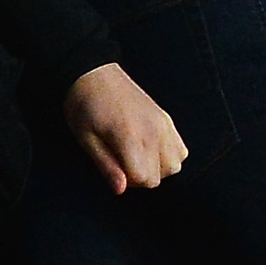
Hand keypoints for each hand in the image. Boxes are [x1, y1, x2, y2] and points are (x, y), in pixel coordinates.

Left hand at [61, 60, 186, 192]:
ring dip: (158, 167)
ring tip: (136, 157)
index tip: (115, 171)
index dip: (129, 183)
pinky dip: (169, 155)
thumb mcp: (86, 140)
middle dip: (143, 176)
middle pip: (163, 175)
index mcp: (132, 138)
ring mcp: (164, 124)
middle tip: (122, 163)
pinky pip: (181, 149)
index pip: (147, 179)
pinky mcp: (167, 119)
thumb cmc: (83, 107)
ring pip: (176, 164)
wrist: (93, 74)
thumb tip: (121, 190)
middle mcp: (154, 132)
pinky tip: (149, 149)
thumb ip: (106, 166)